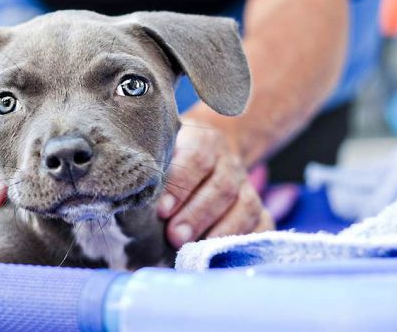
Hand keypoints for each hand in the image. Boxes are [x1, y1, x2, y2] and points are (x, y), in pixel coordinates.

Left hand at [157, 120, 273, 248]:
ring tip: (196, 250)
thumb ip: (153, 168)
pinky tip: (227, 254)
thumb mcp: (163, 151)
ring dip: (221, 231)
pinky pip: (264, 224)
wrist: (211, 150)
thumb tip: (133, 196)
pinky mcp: (259, 208)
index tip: (162, 211)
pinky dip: (249, 240)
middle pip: (221, 187)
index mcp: (204, 141)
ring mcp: (247, 185)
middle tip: (175, 236)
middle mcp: (229, 162)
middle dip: (197, 215)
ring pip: (246, 206)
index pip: (197, 159)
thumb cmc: (173, 158)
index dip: (181, 186)